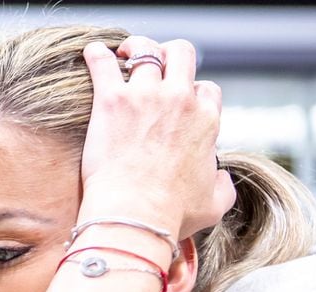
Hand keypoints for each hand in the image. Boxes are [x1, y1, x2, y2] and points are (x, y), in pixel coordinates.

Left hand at [80, 36, 234, 241]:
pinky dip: (97, 55)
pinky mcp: (112, 102)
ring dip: (134, 50)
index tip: (179, 104)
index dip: (193, 93)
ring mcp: (145, 97)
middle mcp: (179, 100)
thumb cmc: (170, 216)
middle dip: (169, 55)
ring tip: (122, 55)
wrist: (134, 216)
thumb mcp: (214, 205)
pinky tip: (92, 54)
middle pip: (181, 55)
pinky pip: (103, 64)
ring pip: (145, 52)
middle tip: (153, 63)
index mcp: (206, 120)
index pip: (206, 89)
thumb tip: (221, 177)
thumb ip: (223, 186)